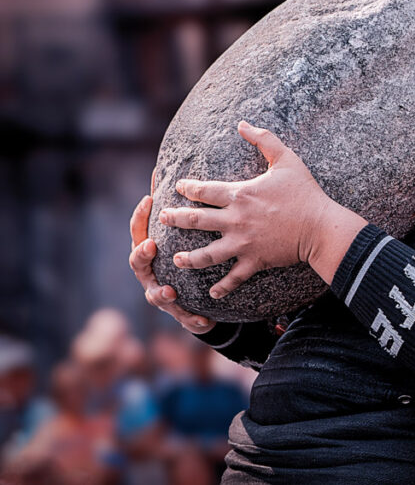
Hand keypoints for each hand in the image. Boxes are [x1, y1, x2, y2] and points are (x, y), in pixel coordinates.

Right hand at [128, 190, 212, 333]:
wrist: (200, 297)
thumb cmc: (186, 253)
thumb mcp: (181, 231)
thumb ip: (173, 205)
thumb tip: (164, 168)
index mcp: (150, 249)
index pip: (139, 229)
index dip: (141, 215)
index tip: (149, 199)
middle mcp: (150, 271)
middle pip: (137, 262)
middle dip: (141, 254)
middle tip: (150, 245)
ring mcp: (160, 292)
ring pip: (153, 294)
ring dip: (160, 293)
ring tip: (170, 292)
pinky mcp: (179, 313)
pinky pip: (183, 317)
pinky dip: (191, 319)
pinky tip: (203, 320)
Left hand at [158, 121, 334, 298]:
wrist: (322, 227)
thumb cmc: (305, 192)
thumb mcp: (287, 159)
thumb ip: (264, 139)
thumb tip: (243, 123)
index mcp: (240, 194)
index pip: (204, 190)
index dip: (187, 188)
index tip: (179, 187)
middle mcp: (235, 220)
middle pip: (195, 221)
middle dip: (175, 219)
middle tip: (164, 219)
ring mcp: (243, 243)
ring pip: (206, 254)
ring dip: (189, 257)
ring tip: (177, 259)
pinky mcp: (255, 261)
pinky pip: (233, 278)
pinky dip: (222, 287)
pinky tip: (212, 293)